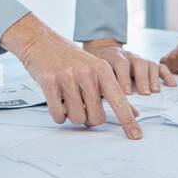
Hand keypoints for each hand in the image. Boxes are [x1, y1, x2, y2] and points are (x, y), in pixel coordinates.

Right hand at [0, 14, 142, 137]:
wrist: (41, 41)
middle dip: (90, 119)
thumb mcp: (96, 69)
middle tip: (84, 108)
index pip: (119, 100)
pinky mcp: (50, 82)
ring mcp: (68, 77)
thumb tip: (133, 113)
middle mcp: (87, 72)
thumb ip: (113, 92)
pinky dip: (58, 115)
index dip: (128, 120)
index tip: (135, 135)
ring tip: (69, 101)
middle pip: (96, 116)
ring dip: (72, 116)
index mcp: (102, 70)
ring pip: (77, 117)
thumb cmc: (70, 59)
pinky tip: (57, 103)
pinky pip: (58, 114)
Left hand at [84, 38, 176, 94]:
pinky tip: (171, 85)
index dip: (124, 78)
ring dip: (153, 78)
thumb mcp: (99, 76)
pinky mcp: (148, 63)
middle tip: (144, 93)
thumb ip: (108, 91)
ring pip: (149, 64)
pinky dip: (166, 75)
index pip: (120, 64)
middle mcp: (128, 56)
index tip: (126, 93)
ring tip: (155, 91)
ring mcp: (139, 58)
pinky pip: (160, 66)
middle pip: (138, 63)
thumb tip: (120, 110)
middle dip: (142, 79)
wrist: (103, 51)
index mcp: (113, 57)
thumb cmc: (100, 69)